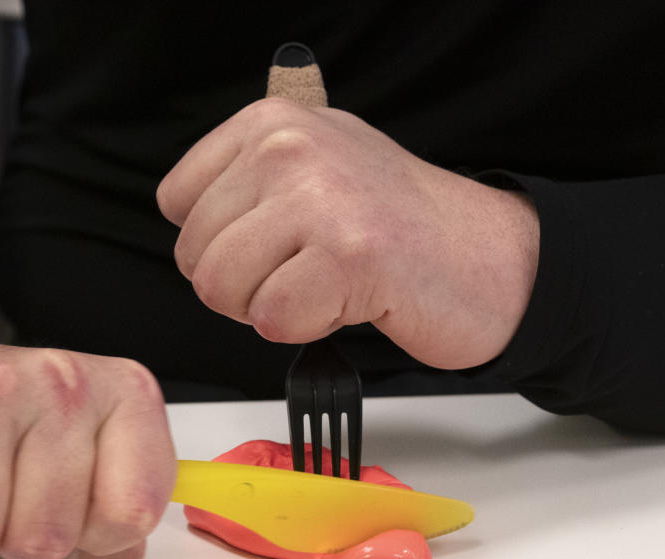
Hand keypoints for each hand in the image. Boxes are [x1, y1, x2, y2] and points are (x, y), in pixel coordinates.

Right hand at [0, 328, 175, 558]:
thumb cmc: (10, 417)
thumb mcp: (87, 455)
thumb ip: (117, 514)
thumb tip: (116, 553)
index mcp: (124, 395)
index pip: (134, 512)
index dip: (97, 538)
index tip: (76, 512)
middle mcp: (66, 381)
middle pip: (49, 536)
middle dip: (17, 536)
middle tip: (6, 488)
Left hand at [157, 98, 538, 368]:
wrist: (487, 255)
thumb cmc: (397, 223)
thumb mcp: (315, 166)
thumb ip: (245, 183)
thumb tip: (189, 222)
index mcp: (271, 124)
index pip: (176, 202)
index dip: (215, 243)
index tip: (267, 246)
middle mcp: (289, 149)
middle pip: (194, 254)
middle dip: (242, 286)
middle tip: (303, 272)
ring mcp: (319, 198)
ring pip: (221, 288)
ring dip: (270, 308)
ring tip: (323, 284)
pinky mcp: (347, 254)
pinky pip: (271, 318)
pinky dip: (304, 328)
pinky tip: (345, 301)